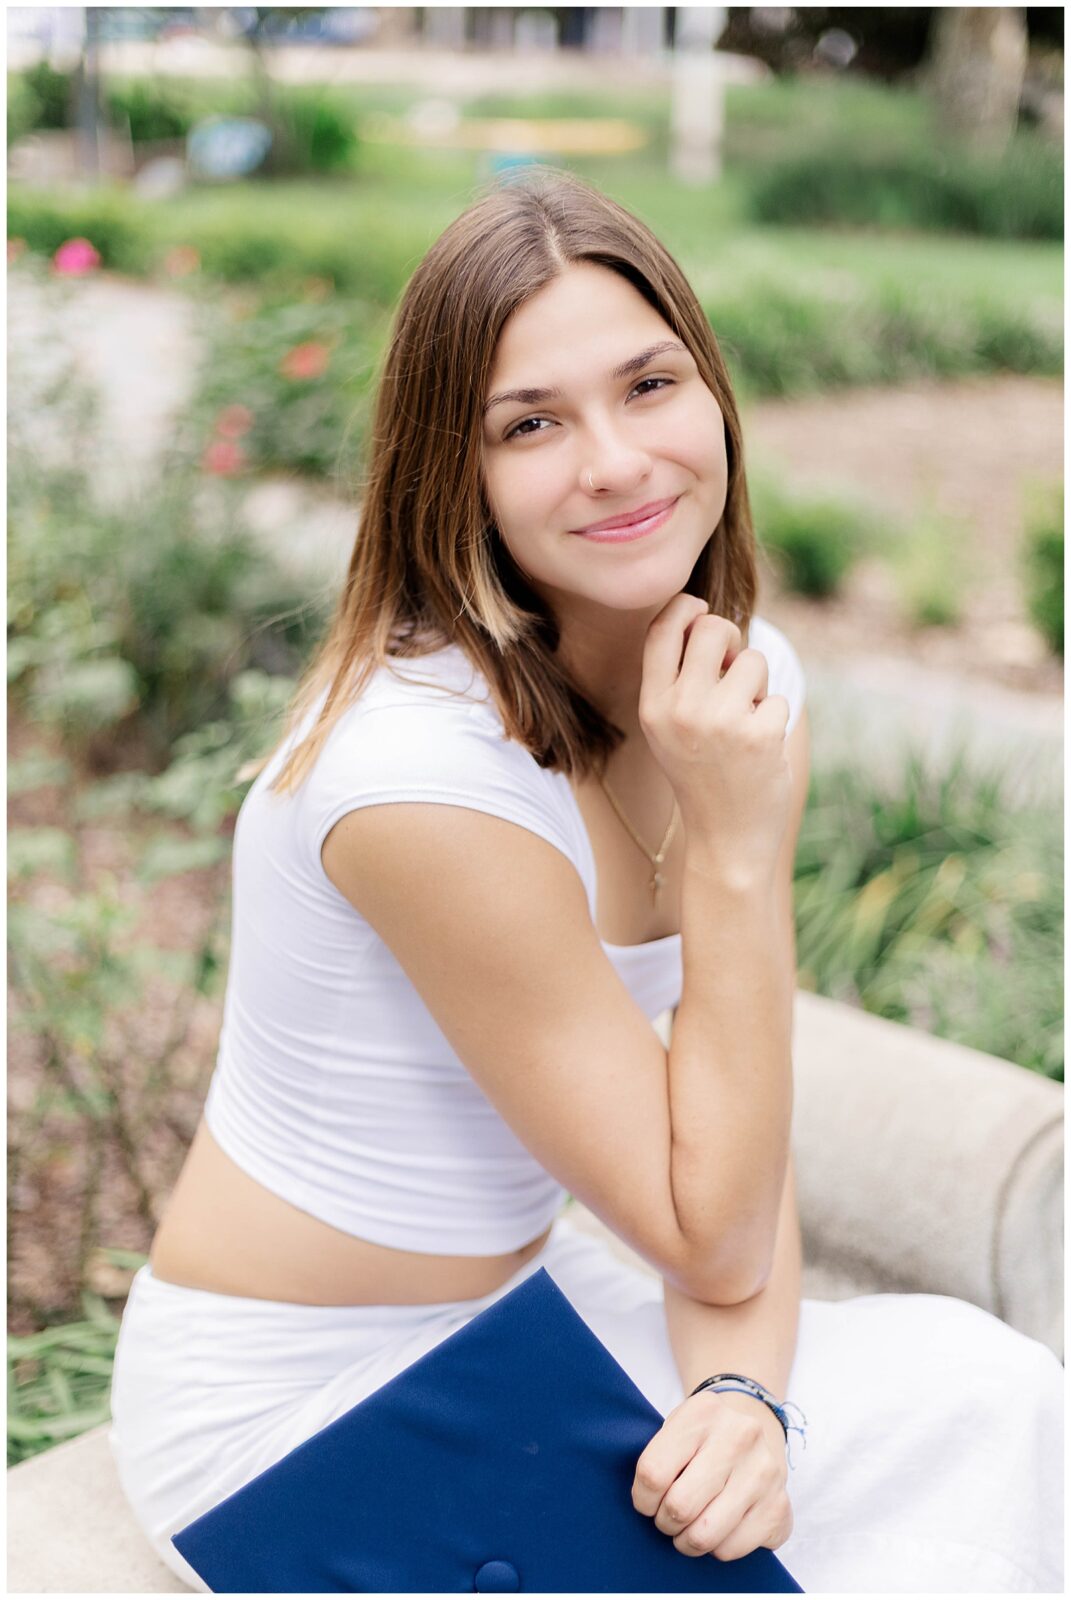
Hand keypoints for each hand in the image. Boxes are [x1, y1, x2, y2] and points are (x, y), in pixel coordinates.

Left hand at [631, 1388, 792, 1561]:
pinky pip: (730, 1549)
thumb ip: (658, 1458)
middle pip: (679, 1506)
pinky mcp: (778, 1507)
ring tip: (688, 1528)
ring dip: (687, 1541)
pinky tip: (718, 1529)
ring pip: (704, 1535)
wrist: (755, 1429)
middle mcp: (739, 1436)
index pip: (653, 1473)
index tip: (647, 1501)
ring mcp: (763, 1472)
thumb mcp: (677, 1428)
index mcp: (704, 1412)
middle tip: (668, 1517)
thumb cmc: (703, 1437)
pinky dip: (716, 1548)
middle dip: (665, 1522)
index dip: (642, 1499)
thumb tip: (644, 1505)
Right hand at [639, 595, 791, 874]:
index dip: (685, 607)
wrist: (725, 839)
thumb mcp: (670, 729)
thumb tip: (709, 621)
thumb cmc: (701, 774)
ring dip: (757, 688)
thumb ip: (679, 679)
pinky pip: (777, 698)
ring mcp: (720, 722)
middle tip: (734, 671)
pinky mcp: (759, 735)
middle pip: (713, 628)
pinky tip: (759, 752)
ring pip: (752, 661)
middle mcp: (680, 709)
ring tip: (743, 726)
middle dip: (731, 640)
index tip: (700, 610)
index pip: (662, 630)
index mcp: (653, 706)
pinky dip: (774, 720)